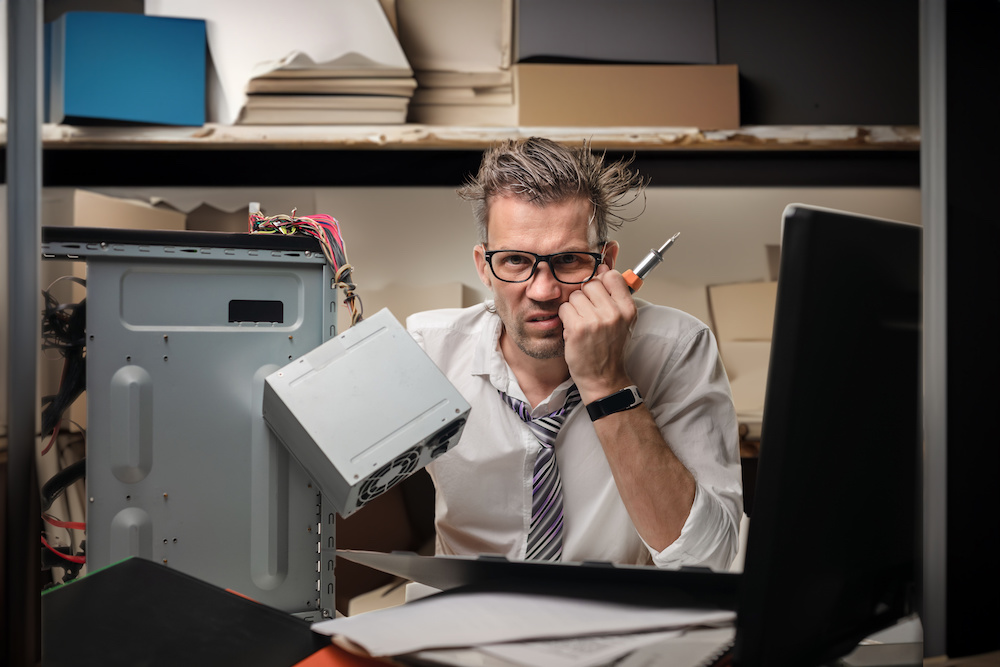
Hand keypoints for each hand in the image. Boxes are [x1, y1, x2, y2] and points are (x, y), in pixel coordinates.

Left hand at [558, 265, 637, 402]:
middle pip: (590, 283)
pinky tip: (574, 329)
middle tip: (588, 314)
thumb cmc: (610, 348)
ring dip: (574, 308)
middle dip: (585, 296)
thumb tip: (603, 267)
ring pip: (575, 295)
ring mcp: (596, 320)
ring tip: (582, 324)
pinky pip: (564, 307)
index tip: (598, 293)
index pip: (612, 276)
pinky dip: (565, 317)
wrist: (603, 378)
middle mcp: (614, 313)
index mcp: (627, 309)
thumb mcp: (622, 321)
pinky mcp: (578, 328)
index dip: (601, 281)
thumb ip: (614, 294)